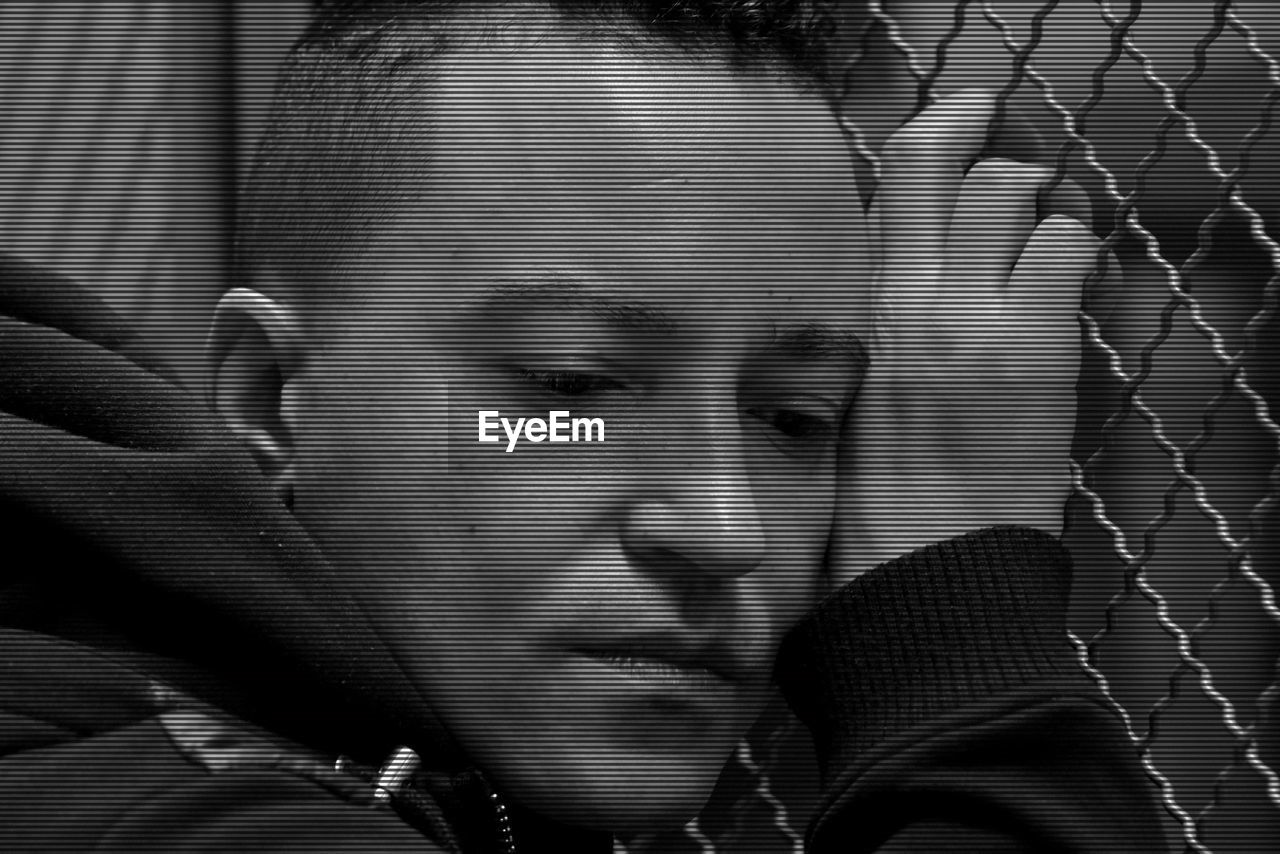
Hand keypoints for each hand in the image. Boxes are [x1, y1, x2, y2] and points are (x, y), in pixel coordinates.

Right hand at [829, 90, 1111, 585]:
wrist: (918, 561)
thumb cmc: (886, 492)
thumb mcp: (852, 387)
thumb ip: (880, 314)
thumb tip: (926, 259)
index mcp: (855, 308)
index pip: (888, 182)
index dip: (936, 131)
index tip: (966, 118)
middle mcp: (902, 297)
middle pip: (937, 160)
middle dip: (983, 133)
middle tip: (1012, 155)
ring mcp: (964, 317)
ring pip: (1007, 189)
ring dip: (1038, 199)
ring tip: (1043, 238)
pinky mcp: (1025, 346)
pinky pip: (1063, 245)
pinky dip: (1076, 247)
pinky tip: (1070, 283)